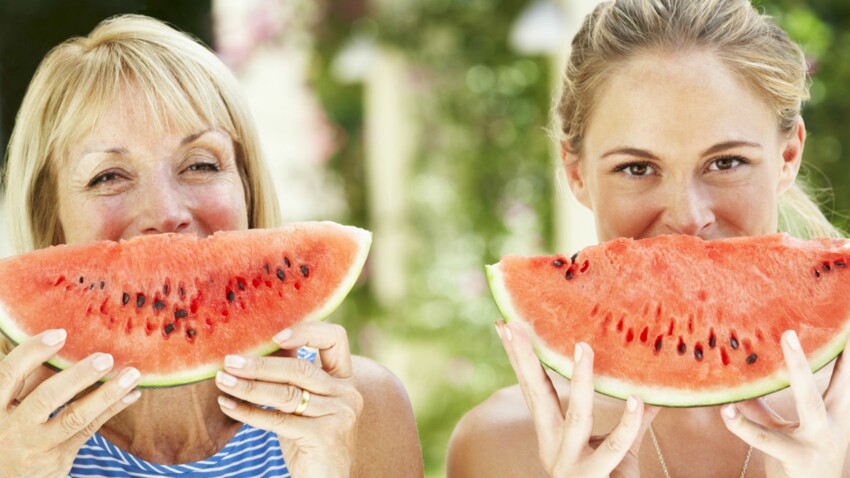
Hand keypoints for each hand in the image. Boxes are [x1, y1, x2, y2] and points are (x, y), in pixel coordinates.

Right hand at [0, 329, 140, 476]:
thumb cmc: (7, 433)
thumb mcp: (6, 408)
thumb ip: (26, 381)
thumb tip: (57, 341)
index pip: (8, 375)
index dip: (32, 352)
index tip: (60, 334)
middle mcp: (11, 428)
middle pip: (46, 398)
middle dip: (78, 376)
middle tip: (105, 358)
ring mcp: (35, 446)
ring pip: (74, 417)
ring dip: (106, 394)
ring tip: (130, 375)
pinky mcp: (57, 458)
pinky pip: (89, 430)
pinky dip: (111, 410)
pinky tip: (130, 394)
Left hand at [216, 322, 362, 477]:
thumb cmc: (311, 440)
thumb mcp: (305, 404)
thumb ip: (293, 378)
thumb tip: (259, 348)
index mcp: (345, 379)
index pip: (335, 339)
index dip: (306, 331)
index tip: (274, 337)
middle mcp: (347, 394)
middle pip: (300, 368)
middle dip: (260, 364)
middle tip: (229, 361)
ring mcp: (339, 415)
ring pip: (287, 394)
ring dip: (249, 386)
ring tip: (222, 380)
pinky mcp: (325, 436)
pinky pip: (279, 419)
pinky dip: (249, 412)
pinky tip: (228, 405)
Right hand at [497, 321, 658, 477]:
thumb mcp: (618, 451)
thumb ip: (631, 422)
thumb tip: (649, 388)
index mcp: (552, 436)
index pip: (533, 389)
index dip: (519, 359)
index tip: (505, 325)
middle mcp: (554, 447)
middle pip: (537, 397)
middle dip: (526, 360)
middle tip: (516, 326)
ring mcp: (572, 464)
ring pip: (576, 417)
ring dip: (581, 381)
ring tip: (583, 347)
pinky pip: (616, 447)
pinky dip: (627, 424)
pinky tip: (636, 399)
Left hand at [722, 330, 848, 477]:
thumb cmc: (799, 463)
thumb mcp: (786, 430)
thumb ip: (764, 407)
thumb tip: (740, 380)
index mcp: (836, 414)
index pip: (843, 376)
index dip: (845, 351)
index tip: (844, 324)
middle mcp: (833, 424)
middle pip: (836, 381)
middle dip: (828, 349)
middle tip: (805, 325)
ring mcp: (817, 441)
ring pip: (809, 400)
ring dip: (798, 370)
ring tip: (787, 340)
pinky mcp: (796, 458)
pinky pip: (765, 438)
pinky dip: (742, 424)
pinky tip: (725, 409)